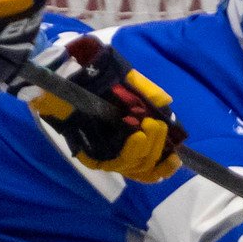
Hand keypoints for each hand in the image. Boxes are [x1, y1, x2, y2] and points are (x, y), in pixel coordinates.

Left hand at [30, 36, 183, 182]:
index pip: (150, 164)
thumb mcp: (127, 81)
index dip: (165, 166)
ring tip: (146, 130)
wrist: (65, 75)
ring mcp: (102, 152)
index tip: (176, 157)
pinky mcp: (87, 154)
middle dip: (157, 148)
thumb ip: (147, 93)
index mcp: (129, 138)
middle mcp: (117, 149)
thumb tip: (166, 104)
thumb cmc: (96, 78)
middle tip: (157, 126)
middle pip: (145, 166)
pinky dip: (128, 152)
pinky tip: (136, 137)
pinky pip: (111, 163)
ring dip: (145, 150)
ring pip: (131, 166)